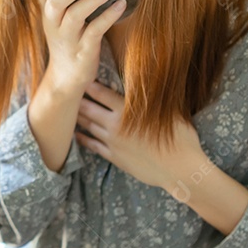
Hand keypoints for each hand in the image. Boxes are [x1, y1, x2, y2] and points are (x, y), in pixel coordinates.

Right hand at [34, 0, 126, 96]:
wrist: (67, 76)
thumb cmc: (69, 38)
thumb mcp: (60, 17)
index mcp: (47, 11)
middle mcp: (53, 23)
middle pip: (57, 0)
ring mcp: (67, 38)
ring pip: (75, 15)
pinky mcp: (83, 51)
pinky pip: (95, 31)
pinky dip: (108, 16)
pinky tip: (121, 4)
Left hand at [75, 81, 207, 192]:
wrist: (179, 169)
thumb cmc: (180, 138)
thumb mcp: (170, 111)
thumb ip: (154, 98)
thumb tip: (150, 82)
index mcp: (127, 110)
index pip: (101, 93)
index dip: (89, 85)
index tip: (80, 78)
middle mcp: (115, 124)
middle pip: (89, 109)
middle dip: (77, 100)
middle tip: (67, 94)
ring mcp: (112, 142)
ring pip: (88, 126)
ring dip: (77, 118)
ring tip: (68, 112)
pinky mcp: (114, 157)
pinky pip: (93, 146)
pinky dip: (83, 139)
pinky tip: (77, 135)